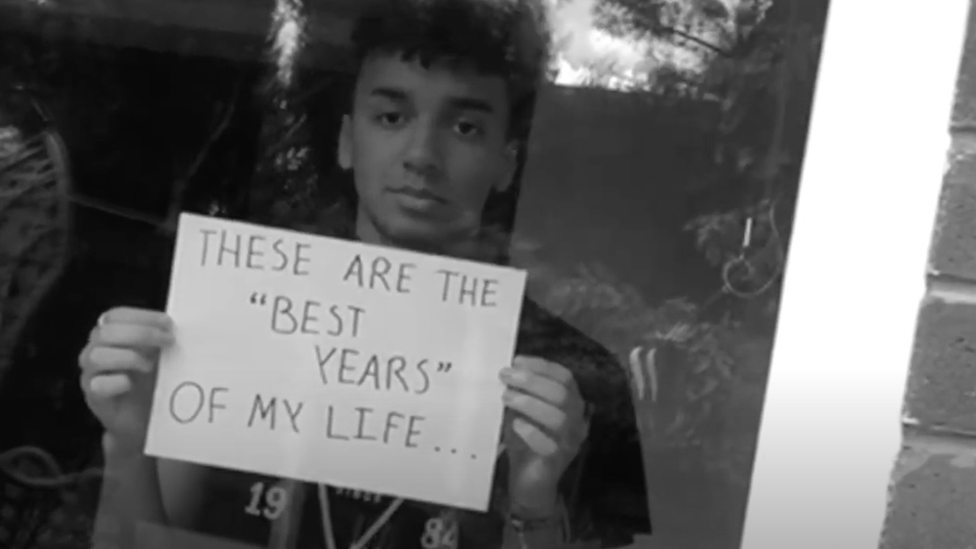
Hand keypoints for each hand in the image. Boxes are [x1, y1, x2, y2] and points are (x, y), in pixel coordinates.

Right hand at [78, 307, 173, 454]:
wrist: (145, 420)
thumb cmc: (151, 382)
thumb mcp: (160, 356)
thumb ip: (162, 339)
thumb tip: (177, 328)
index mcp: (111, 335)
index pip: (116, 315)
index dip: (142, 316)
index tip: (168, 323)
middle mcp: (96, 350)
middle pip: (106, 332)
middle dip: (140, 333)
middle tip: (167, 341)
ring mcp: (91, 374)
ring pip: (96, 356)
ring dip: (128, 357)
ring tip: (150, 366)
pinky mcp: (93, 397)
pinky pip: (97, 384)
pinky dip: (117, 381)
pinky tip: (131, 384)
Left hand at [499, 356, 588, 515]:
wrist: (530, 482)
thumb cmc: (526, 441)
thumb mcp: (522, 411)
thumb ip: (520, 393)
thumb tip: (507, 372)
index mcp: (570, 403)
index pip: (564, 377)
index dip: (541, 366)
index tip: (516, 361)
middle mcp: (576, 420)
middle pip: (562, 394)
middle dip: (532, 381)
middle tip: (506, 377)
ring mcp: (570, 441)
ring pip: (558, 417)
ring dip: (530, 403)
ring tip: (507, 397)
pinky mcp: (558, 460)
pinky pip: (549, 445)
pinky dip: (531, 431)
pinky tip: (516, 424)